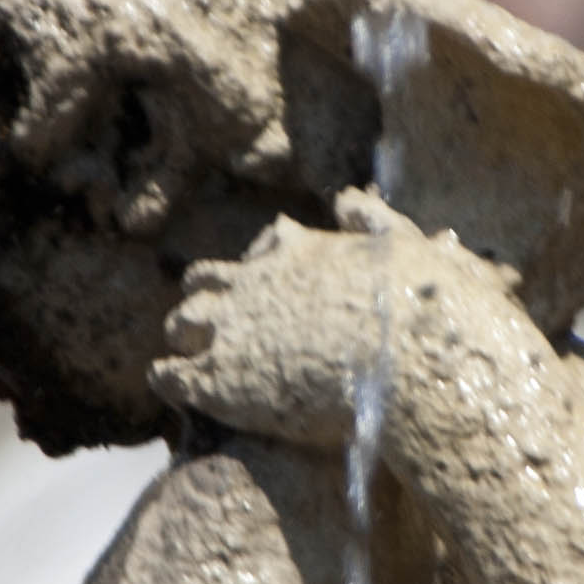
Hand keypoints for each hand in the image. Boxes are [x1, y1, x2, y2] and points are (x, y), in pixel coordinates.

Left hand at [151, 193, 526, 451]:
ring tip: (182, 352)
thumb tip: (348, 198)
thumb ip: (375, 220)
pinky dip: (166, 377)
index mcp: (297, 250)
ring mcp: (228, 330)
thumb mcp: (409, 246)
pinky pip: (169, 375)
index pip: (262, 249)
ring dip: (183, 335)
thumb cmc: (418, 312)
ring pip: (181, 323)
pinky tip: (168, 384)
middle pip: (205, 281)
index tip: (261, 282)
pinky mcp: (215, 381)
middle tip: (211, 319)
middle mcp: (252, 283)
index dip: (259, 267)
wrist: (402, 372)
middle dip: (207, 297)